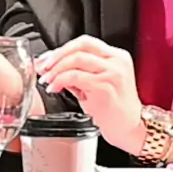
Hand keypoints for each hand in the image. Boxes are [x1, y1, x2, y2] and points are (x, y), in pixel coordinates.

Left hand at [35, 35, 147, 154]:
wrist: (129, 129)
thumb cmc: (114, 110)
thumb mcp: (98, 84)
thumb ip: (77, 73)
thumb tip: (51, 68)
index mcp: (117, 57)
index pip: (85, 42)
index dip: (62, 48)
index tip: (47, 58)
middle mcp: (117, 61)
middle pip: (80, 46)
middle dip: (57, 55)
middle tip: (43, 66)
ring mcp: (112, 73)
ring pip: (76, 59)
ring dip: (56, 69)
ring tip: (47, 80)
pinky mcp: (105, 87)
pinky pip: (75, 77)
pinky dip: (59, 81)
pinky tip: (54, 88)